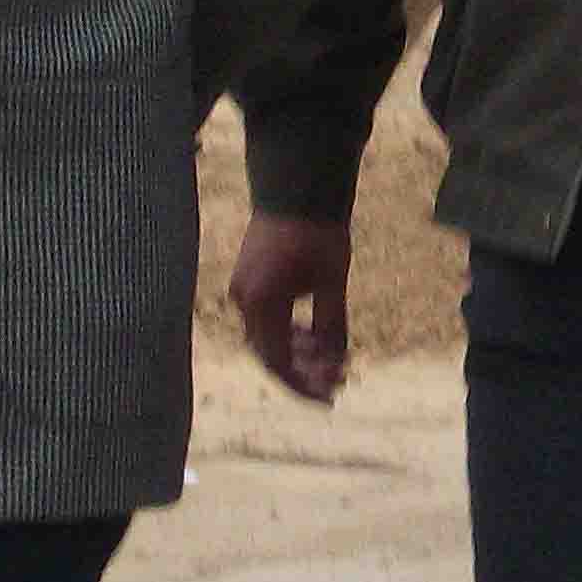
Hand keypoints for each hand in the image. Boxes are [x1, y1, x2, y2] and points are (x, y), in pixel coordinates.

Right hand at [230, 214, 354, 401]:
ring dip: (297, 351)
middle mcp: (245, 299)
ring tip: (330, 358)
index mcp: (262, 302)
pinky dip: (287, 330)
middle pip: (270, 353)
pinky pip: (265, 318)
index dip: (304, 384)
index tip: (331, 396)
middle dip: (303, 371)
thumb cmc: (318, 230)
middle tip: (338, 380)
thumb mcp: (332, 281)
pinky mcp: (249, 278)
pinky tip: (313, 335)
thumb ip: (331, 325)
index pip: (278, 361)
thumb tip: (336, 362)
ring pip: (267, 337)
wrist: (298, 185)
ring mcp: (243, 289)